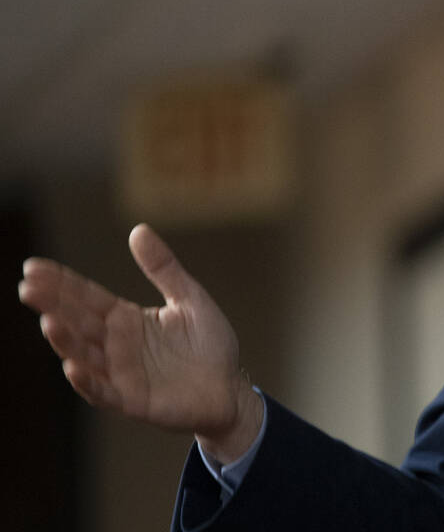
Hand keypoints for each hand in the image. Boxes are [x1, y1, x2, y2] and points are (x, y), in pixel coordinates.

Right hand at [17, 223, 261, 462]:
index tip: (33, 267)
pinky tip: (73, 367)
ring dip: (66, 341)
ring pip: (86, 355)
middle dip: (53, 306)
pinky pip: (105, 391)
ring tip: (49, 322)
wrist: (230, 387)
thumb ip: (163, 268)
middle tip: (28, 287)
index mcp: (126, 319)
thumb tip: (138, 229)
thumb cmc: (209, 343)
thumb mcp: (189, 298)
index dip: (61, 283)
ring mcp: (121, 373)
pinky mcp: (132, 400)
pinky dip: (88, 382)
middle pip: (79, 322)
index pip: (87, 297)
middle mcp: (116, 345)